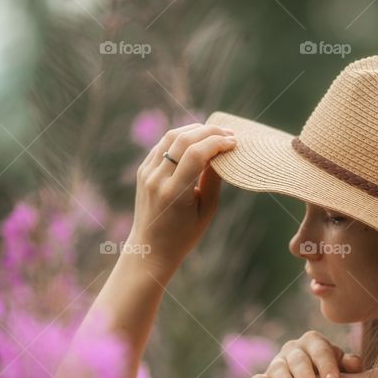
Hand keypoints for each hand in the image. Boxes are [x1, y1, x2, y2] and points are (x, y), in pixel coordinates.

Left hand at [126, 123, 235, 277]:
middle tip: (229, 134)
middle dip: (209, 132)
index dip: (217, 143)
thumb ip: (213, 180)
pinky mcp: (142, 170)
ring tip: (215, 133)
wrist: (150, 248)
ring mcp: (146, 173)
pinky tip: (197, 140)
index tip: (234, 143)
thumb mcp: (206, 211)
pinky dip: (181, 138)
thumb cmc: (183, 235)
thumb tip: (222, 153)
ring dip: (195, 130)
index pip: (196, 154)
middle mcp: (157, 179)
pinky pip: (163, 145)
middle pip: (183, 139)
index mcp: (173, 192)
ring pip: (171, 136)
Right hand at [247, 331, 363, 377]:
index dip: (327, 365)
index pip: (321, 350)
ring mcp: (278, 363)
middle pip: (299, 360)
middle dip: (305, 375)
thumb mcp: (342, 367)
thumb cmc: (331, 374)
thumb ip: (349, 365)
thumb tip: (354, 365)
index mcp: (314, 342)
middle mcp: (294, 349)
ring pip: (278, 369)